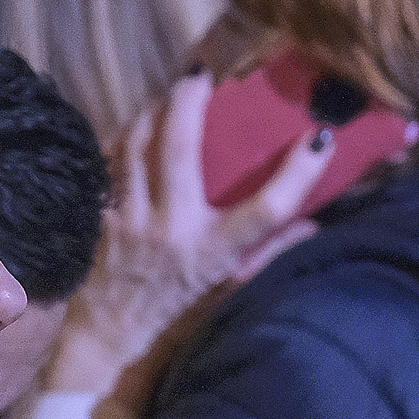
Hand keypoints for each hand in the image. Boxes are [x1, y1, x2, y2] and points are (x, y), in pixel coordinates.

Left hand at [39, 70, 342, 403]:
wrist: (109, 344)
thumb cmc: (176, 318)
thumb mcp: (229, 291)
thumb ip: (269, 253)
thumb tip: (313, 222)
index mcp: (213, 253)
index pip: (266, 209)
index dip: (298, 172)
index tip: (319, 136)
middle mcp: (171, 233)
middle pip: (178, 149)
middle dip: (189, 101)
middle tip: (201, 74)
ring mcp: (129, 225)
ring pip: (135, 147)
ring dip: (152, 111)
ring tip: (168, 94)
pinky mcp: (100, 221)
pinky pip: (108, 166)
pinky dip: (121, 141)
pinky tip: (134, 128)